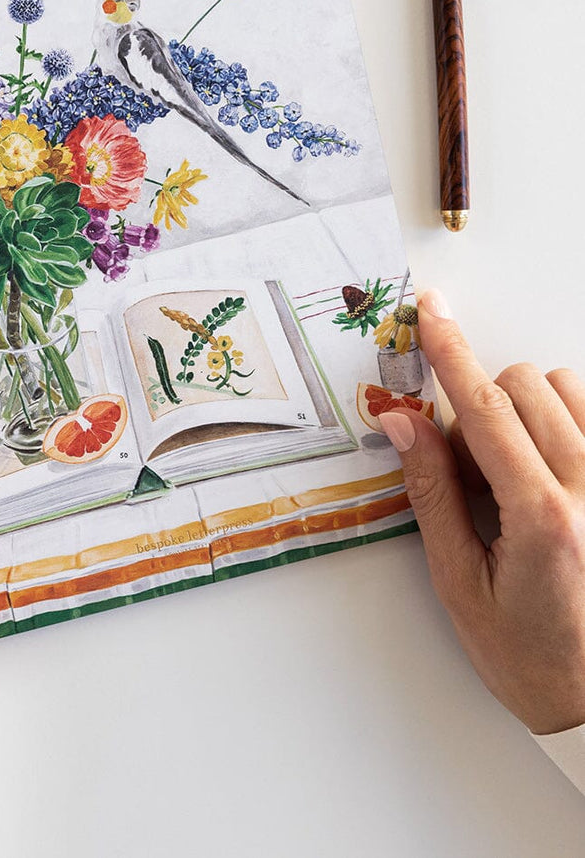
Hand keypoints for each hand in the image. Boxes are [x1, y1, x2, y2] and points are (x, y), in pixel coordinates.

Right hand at [379, 289, 584, 734]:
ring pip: (564, 389)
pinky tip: (548, 467)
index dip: (450, 352)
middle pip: (522, 387)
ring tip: (514, 471)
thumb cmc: (528, 655)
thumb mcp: (460, 583)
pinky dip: (563, 421)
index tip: (431, 312)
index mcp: (543, 516)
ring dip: (524, 410)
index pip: (484, 409)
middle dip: (480, 406)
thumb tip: (404, 422)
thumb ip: (433, 492)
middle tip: (469, 467)